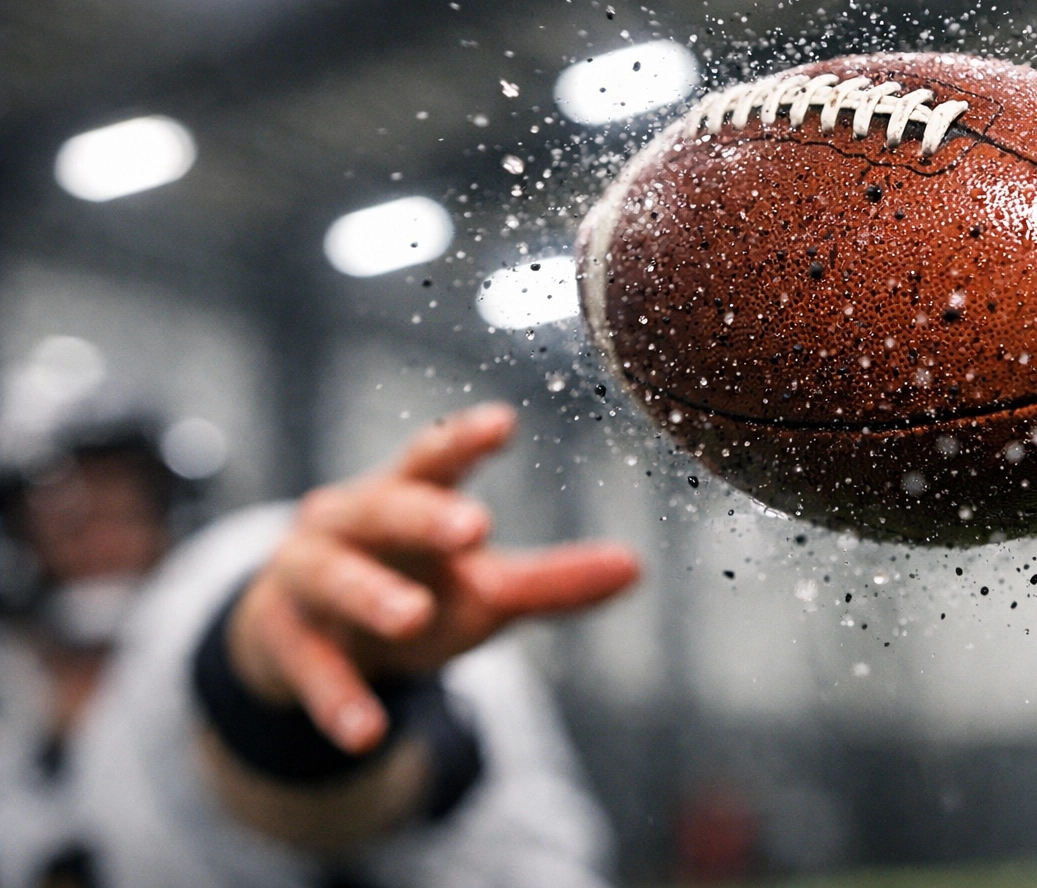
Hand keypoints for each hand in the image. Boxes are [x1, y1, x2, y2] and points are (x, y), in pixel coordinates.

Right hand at [227, 402, 639, 752]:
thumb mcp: (480, 589)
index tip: (504, 422)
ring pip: (334, 578)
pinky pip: (309, 668)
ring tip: (412, 615)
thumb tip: (635, 567)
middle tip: (473, 528)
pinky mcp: (281, 640)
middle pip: (383, 509)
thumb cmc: (410, 591)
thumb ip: (551, 581)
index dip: (465, 441)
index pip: (433, 459)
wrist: (304, 643)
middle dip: (423, 516)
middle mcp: (348, 524)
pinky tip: (367, 733)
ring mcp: (306, 578)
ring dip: (372, 596)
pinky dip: (338, 698)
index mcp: (402, 497)